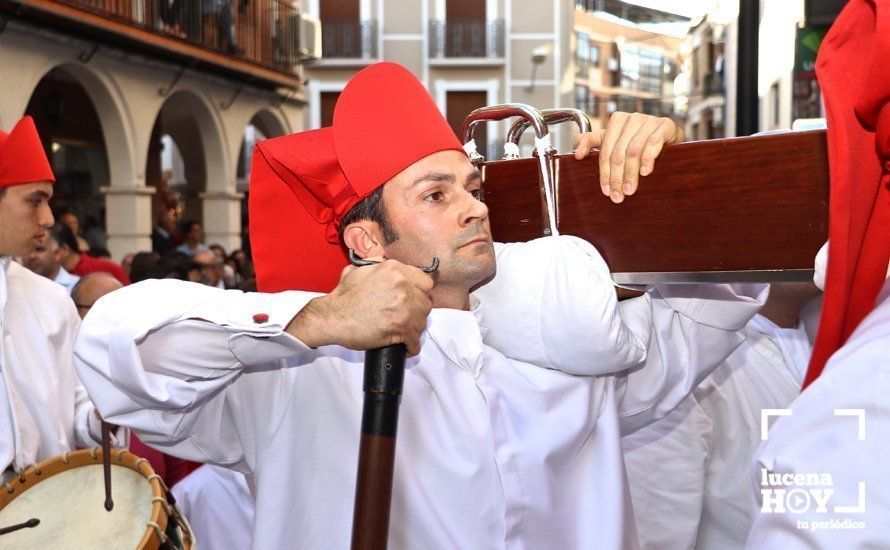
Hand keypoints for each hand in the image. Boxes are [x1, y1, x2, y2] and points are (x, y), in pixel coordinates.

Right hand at [287, 259, 433, 355]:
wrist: (332, 317)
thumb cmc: (343, 296)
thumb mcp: (359, 269)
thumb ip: (376, 262)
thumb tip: (383, 258)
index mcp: (395, 270)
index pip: (425, 281)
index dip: (420, 292)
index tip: (414, 299)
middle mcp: (403, 286)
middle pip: (426, 302)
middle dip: (418, 311)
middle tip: (407, 317)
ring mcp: (404, 307)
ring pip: (422, 322)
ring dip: (414, 329)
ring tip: (404, 332)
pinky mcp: (401, 328)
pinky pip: (415, 341)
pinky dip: (411, 347)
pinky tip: (405, 347)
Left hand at [574, 112, 683, 203]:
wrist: (669, 137)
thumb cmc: (639, 140)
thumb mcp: (614, 140)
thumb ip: (592, 142)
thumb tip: (576, 152)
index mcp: (617, 120)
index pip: (605, 150)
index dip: (604, 172)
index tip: (606, 191)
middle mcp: (632, 118)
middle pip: (619, 152)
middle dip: (617, 177)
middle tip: (618, 196)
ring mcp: (649, 120)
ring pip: (634, 150)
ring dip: (631, 173)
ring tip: (630, 190)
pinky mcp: (665, 125)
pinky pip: (653, 143)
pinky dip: (647, 159)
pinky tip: (645, 172)